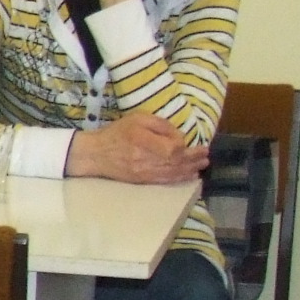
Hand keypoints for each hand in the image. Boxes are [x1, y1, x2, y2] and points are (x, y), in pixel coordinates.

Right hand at [66, 109, 207, 184]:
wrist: (94, 154)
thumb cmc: (116, 133)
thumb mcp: (137, 118)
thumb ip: (160, 124)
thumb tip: (179, 137)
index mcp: (142, 140)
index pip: (172, 147)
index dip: (184, 145)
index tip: (190, 142)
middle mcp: (144, 158)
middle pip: (176, 161)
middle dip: (193, 159)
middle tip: (206, 156)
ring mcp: (142, 172)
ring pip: (172, 172)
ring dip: (190, 169)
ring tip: (202, 165)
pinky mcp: (141, 180)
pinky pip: (164, 180)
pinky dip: (179, 178)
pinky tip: (189, 175)